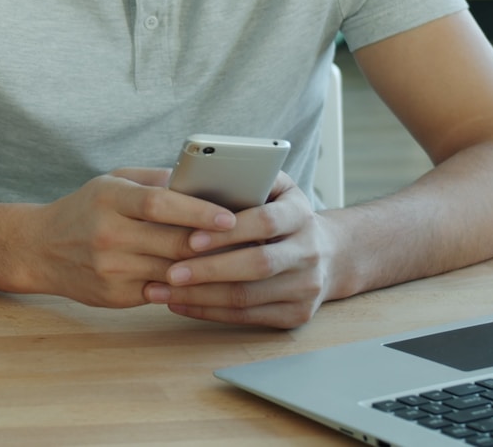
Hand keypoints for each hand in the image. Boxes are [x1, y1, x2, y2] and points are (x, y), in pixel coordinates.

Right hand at [26, 168, 235, 307]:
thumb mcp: (112, 182)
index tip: (229, 217)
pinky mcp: (113, 296)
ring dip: (206, 269)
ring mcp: (110, 269)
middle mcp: (108, 234)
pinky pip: (162, 292)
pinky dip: (185, 286)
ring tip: (236, 261)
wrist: (39, 248)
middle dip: (213, 244)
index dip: (197, 211)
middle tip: (249, 242)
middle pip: (172, 242)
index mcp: (109, 198)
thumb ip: (155, 180)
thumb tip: (204, 182)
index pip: (160, 204)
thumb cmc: (86, 209)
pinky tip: (206, 280)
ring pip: (172, 271)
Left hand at [142, 173, 336, 328]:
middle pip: (258, 265)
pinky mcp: (297, 314)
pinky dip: (210, 312)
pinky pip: (247, 317)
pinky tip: (180, 304)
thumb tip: (201, 175)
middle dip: (210, 271)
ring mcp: (306, 287)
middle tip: (169, 273)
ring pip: (248, 297)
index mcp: (300, 214)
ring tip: (163, 291)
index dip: (228, 233)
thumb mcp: (275, 188)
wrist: (329, 254)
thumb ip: (247, 179)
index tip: (191, 239)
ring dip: (201, 297)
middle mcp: (309, 252)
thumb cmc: (281, 214)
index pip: (265, 222)